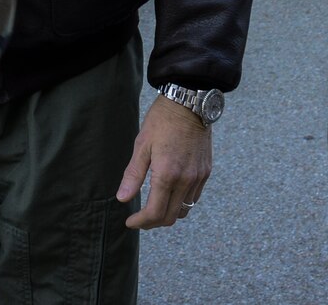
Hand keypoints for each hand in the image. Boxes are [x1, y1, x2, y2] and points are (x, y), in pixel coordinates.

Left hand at [115, 97, 210, 229]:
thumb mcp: (142, 145)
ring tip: (154, 208)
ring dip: (168, 214)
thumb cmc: (162, 121)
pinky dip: (181, 203)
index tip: (130, 222)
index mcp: (167, 175)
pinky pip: (194, 198)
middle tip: (139, 219)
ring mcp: (198, 178)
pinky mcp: (205, 172)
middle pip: (170, 217)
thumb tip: (122, 199)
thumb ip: (133, 175)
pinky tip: (170, 194)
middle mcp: (186, 180)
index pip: (155, 213)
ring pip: (184, 210)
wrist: (190, 104)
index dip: (141, 222)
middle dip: (153, 223)